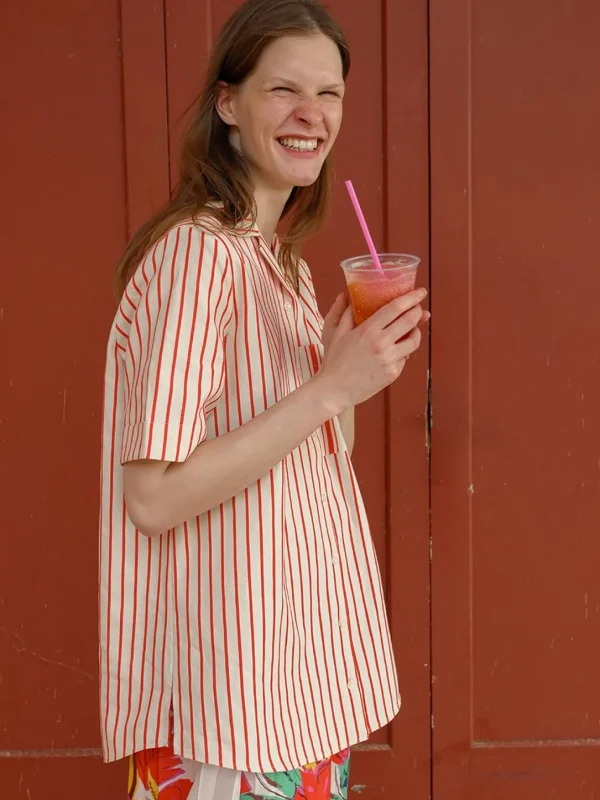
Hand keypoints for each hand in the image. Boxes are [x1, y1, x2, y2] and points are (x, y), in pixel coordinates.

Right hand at [316, 288, 427, 413]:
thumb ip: (346, 314)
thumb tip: (348, 297)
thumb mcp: (336, 333)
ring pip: (414, 341)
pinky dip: (402, 352)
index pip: (396, 308)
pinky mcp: (393, 373)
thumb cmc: (334, 361)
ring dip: (416, 333)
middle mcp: (382, 343)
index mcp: (368, 330)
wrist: (334, 390)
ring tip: (410, 330)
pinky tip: (394, 351)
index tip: (420, 292)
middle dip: (418, 312)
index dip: (412, 297)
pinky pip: (404, 358)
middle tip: (417, 309)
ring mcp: (389, 359)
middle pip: (411, 321)